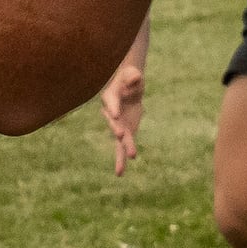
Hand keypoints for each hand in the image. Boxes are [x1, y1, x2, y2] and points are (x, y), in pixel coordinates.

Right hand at [100, 42, 145, 174]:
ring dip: (125, 146)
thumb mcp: (132, 74)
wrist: (130, 89)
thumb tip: (136, 79)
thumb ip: (133, 76)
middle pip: (113, 122)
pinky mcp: (125, 132)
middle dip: (117, 128)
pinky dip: (121, 159)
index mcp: (110, 97)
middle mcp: (111, 113)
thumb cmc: (129, 78)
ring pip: (120, 138)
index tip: (115, 114)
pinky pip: (122, 147)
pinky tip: (119, 173)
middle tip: (121, 135)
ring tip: (131, 156)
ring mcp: (118, 124)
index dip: (113, 108)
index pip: (111, 102)